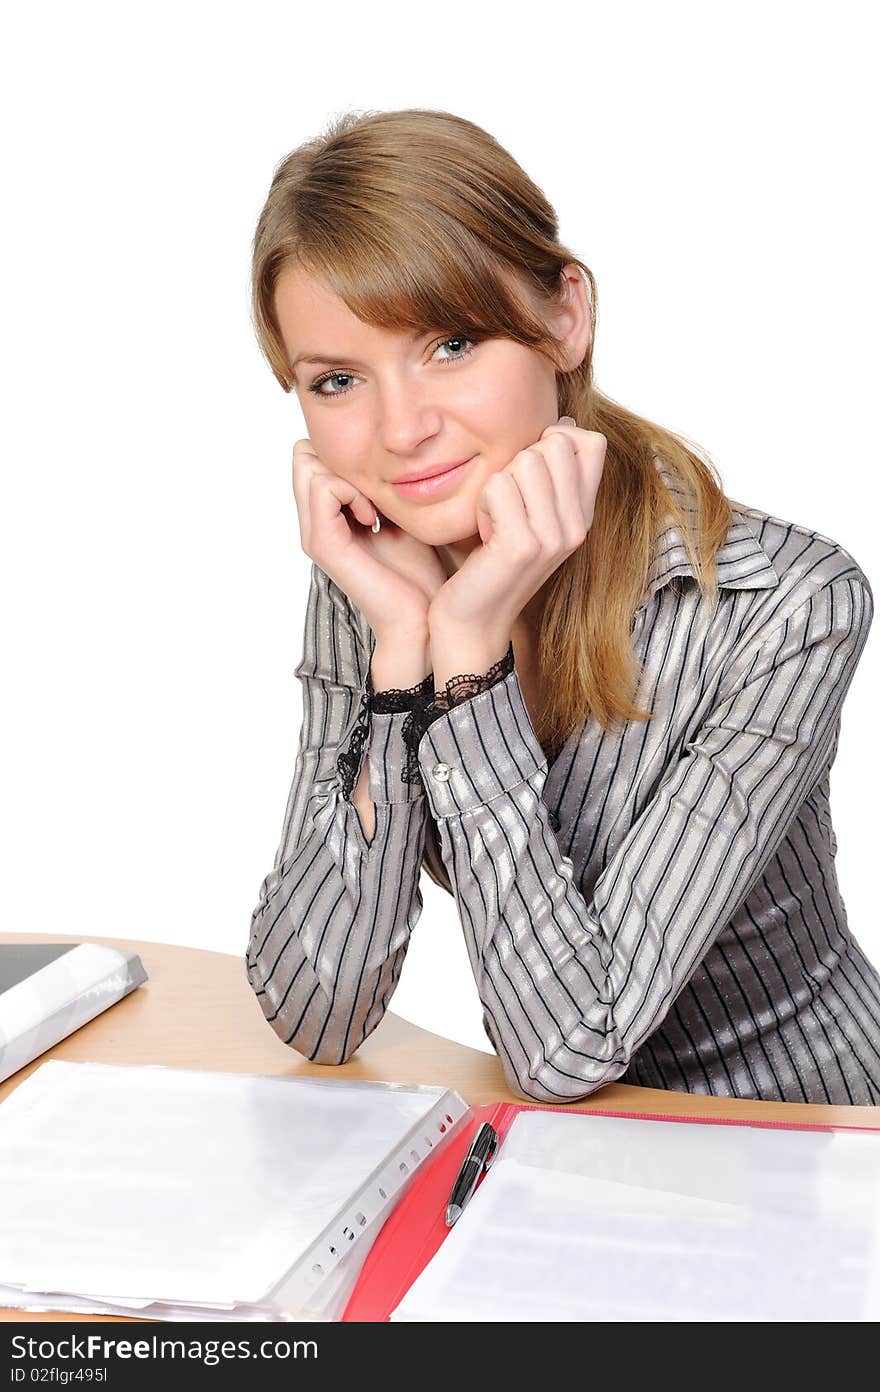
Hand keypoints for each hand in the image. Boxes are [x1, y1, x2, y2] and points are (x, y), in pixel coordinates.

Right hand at [291, 438, 448, 640]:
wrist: (421, 617)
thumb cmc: (417, 574)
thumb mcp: (398, 516)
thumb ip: (379, 488)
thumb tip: (382, 455)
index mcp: (328, 518)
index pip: (313, 455)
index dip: (346, 457)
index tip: (379, 488)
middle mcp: (313, 524)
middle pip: (304, 455)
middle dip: (342, 460)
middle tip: (374, 494)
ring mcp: (314, 534)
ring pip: (308, 464)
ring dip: (349, 476)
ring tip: (374, 509)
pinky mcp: (322, 544)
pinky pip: (324, 488)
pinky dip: (352, 492)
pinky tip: (373, 519)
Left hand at [427, 419, 605, 643]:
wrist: (473, 621)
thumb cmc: (491, 561)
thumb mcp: (530, 514)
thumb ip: (549, 475)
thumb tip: (561, 424)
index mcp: (583, 514)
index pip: (591, 442)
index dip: (555, 440)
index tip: (528, 474)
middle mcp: (577, 525)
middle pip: (554, 445)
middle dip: (518, 464)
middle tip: (506, 506)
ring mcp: (554, 537)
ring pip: (525, 462)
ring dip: (496, 486)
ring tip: (495, 522)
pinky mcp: (523, 545)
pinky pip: (499, 486)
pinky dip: (483, 504)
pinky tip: (486, 535)